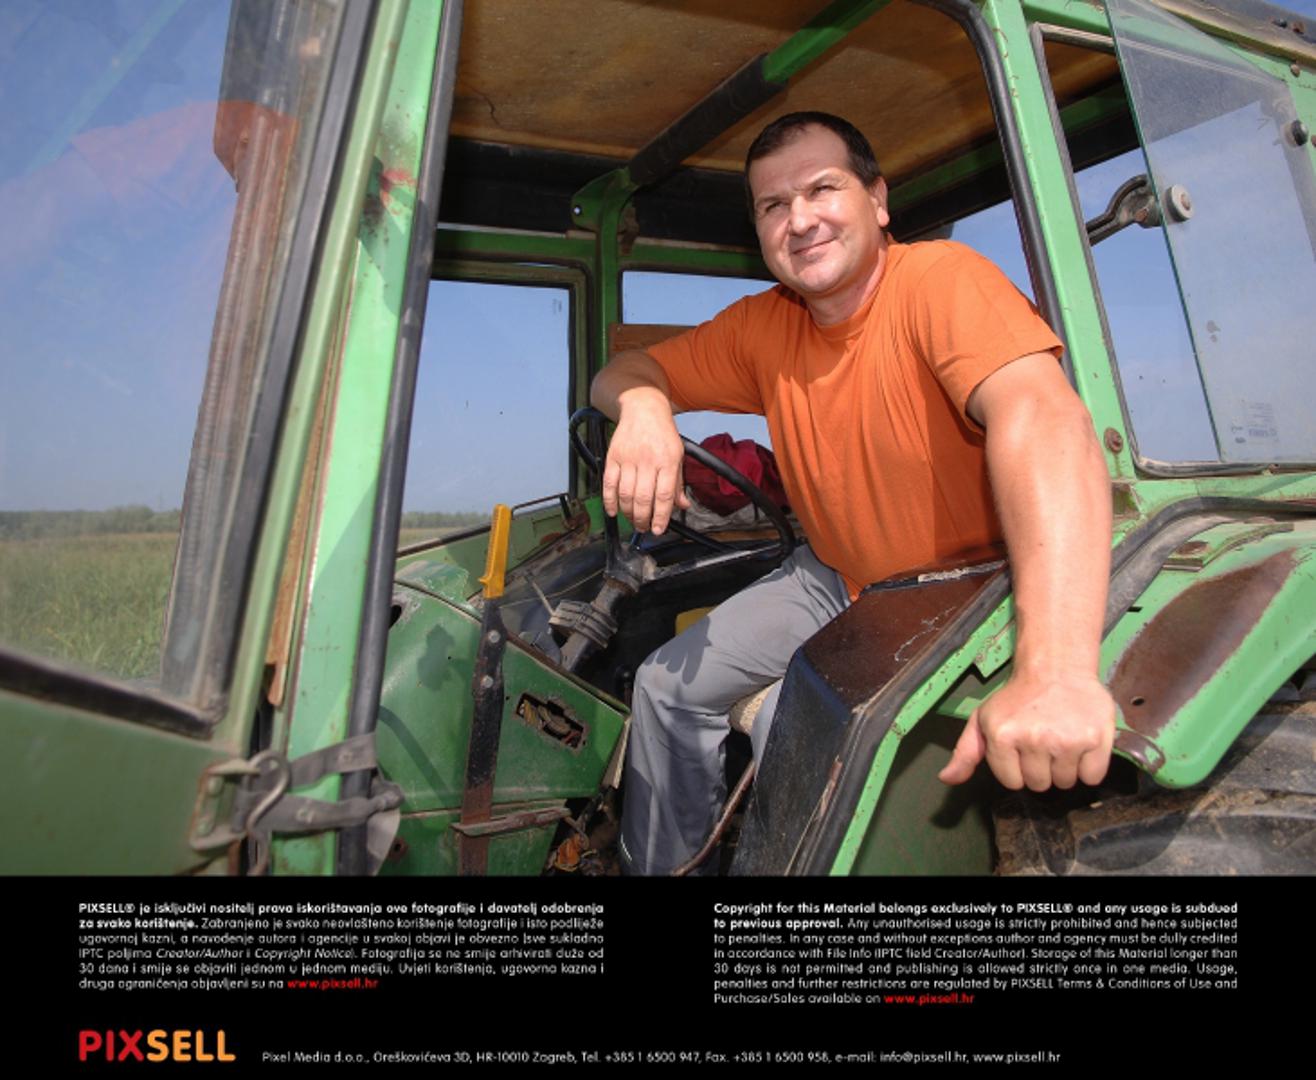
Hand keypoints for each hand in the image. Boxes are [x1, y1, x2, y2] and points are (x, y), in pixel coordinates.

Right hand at [601, 393, 690, 533]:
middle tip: (644, 527)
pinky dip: (609, 501)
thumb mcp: (678, 455)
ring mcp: (628, 459)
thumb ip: (678, 482)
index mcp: (667, 461)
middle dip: (643, 519)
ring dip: (628, 513)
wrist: (643, 408)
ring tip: (632, 520)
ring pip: (625, 494)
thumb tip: (682, 505)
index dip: (661, 517)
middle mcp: (647, 461)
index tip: (659, 529)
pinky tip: (613, 511)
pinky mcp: (613, 457)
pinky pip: (609, 483)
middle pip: (643, 499)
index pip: (664, 496)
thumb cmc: (662, 433)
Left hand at [938, 670, 1116, 789]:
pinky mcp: (1095, 739)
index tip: (1021, 748)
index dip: (1016, 768)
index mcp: (1002, 736)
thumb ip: (965, 752)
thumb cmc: (1017, 698)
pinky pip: (1093, 777)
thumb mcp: (983, 719)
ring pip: (1065, 782)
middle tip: (1042, 742)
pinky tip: (1080, 744)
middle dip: (1040, 769)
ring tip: (1060, 741)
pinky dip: (1089, 768)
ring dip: (1064, 768)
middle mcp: (1034, 738)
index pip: (1012, 782)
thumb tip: (947, 778)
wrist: (1056, 668)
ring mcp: (1066, 740)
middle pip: (1039, 784)